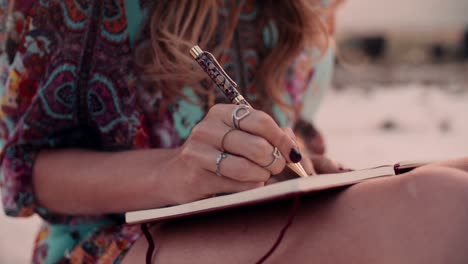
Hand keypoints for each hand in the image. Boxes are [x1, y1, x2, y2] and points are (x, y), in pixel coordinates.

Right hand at [165, 104, 300, 204]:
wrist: (176, 173)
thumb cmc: (216, 152)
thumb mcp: (237, 135)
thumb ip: (267, 135)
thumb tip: (292, 143)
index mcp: (220, 113)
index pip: (261, 121)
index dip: (282, 139)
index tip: (293, 153)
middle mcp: (207, 129)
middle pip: (257, 146)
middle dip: (274, 161)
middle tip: (275, 167)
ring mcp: (199, 153)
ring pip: (247, 167)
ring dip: (262, 176)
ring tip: (263, 176)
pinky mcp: (197, 177)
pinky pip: (236, 185)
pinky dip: (250, 187)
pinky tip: (249, 184)